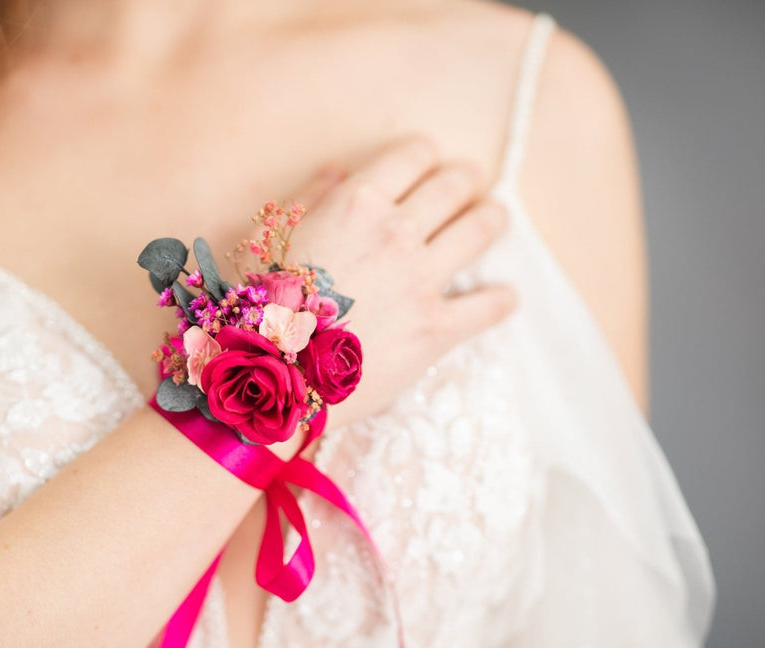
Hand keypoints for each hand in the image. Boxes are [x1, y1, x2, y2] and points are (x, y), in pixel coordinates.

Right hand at [288, 137, 516, 432]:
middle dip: (465, 179)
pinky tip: (504, 297)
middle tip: (469, 182)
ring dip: (492, 218)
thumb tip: (338, 172)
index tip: (427, 161)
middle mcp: (397, 232)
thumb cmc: (260, 305)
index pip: (412, 156)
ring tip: (494, 218)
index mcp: (356, 204)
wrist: (273, 376)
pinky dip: (501, 299)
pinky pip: (489, 306)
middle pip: (454, 186)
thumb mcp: (267, 238)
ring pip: (481, 230)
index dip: (423, 154)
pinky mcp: (437, 328)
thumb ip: (308, 199)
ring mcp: (422, 280)